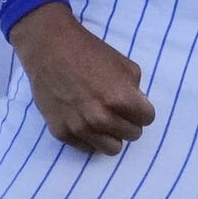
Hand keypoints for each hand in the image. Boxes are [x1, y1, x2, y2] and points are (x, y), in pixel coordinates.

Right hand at [10, 4, 154, 153]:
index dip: (142, 110)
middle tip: (119, 111)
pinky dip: (90, 137)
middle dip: (129, 123)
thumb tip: (137, 106)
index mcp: (121, 99)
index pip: (147, 119)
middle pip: (132, 135)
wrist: (50, 49)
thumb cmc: (90, 53)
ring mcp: (80, 128)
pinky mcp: (61, 133)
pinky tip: (85, 121)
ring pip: (111, 149)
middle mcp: (101, 118)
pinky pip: (87, 148)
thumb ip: (135, 90)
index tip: (134, 105)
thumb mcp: (125, 65)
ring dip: (112, 135)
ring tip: (104, 121)